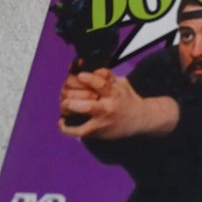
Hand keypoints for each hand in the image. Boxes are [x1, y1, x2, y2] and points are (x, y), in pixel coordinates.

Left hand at [58, 69, 178, 139]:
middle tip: (65, 93)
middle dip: (74, 99)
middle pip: (89, 106)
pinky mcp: (98, 132)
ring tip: (64, 104)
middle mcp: (109, 108)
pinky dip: (67, 129)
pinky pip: (79, 132)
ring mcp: (102, 122)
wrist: (139, 119)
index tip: (80, 75)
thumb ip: (106, 76)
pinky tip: (62, 122)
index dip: (89, 79)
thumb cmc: (127, 98)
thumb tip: (88, 68)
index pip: (102, 85)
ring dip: (69, 110)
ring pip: (82, 120)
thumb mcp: (121, 83)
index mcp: (115, 93)